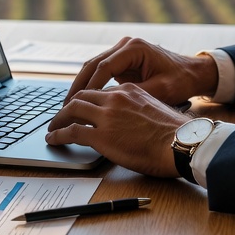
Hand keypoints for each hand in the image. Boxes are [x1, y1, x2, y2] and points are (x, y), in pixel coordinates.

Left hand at [46, 83, 187, 176]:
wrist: (181, 144)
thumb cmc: (175, 134)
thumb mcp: (156, 110)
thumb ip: (139, 110)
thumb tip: (132, 121)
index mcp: (129, 91)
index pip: (101, 92)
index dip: (89, 102)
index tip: (83, 109)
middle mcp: (115, 98)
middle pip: (82, 96)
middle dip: (69, 106)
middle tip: (62, 116)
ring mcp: (106, 116)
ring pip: (72, 110)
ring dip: (59, 119)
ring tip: (53, 127)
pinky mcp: (101, 135)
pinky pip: (72, 131)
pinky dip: (58, 134)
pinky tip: (53, 139)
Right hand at [65, 37, 218, 105]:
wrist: (193, 72)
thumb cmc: (181, 81)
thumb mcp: (159, 90)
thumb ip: (133, 95)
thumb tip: (108, 106)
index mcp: (134, 48)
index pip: (104, 67)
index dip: (89, 87)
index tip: (77, 104)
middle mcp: (125, 45)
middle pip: (93, 64)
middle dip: (78, 86)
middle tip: (65, 107)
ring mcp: (122, 51)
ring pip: (93, 67)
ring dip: (81, 86)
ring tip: (69, 107)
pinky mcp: (122, 61)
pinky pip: (100, 72)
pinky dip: (91, 86)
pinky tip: (81, 102)